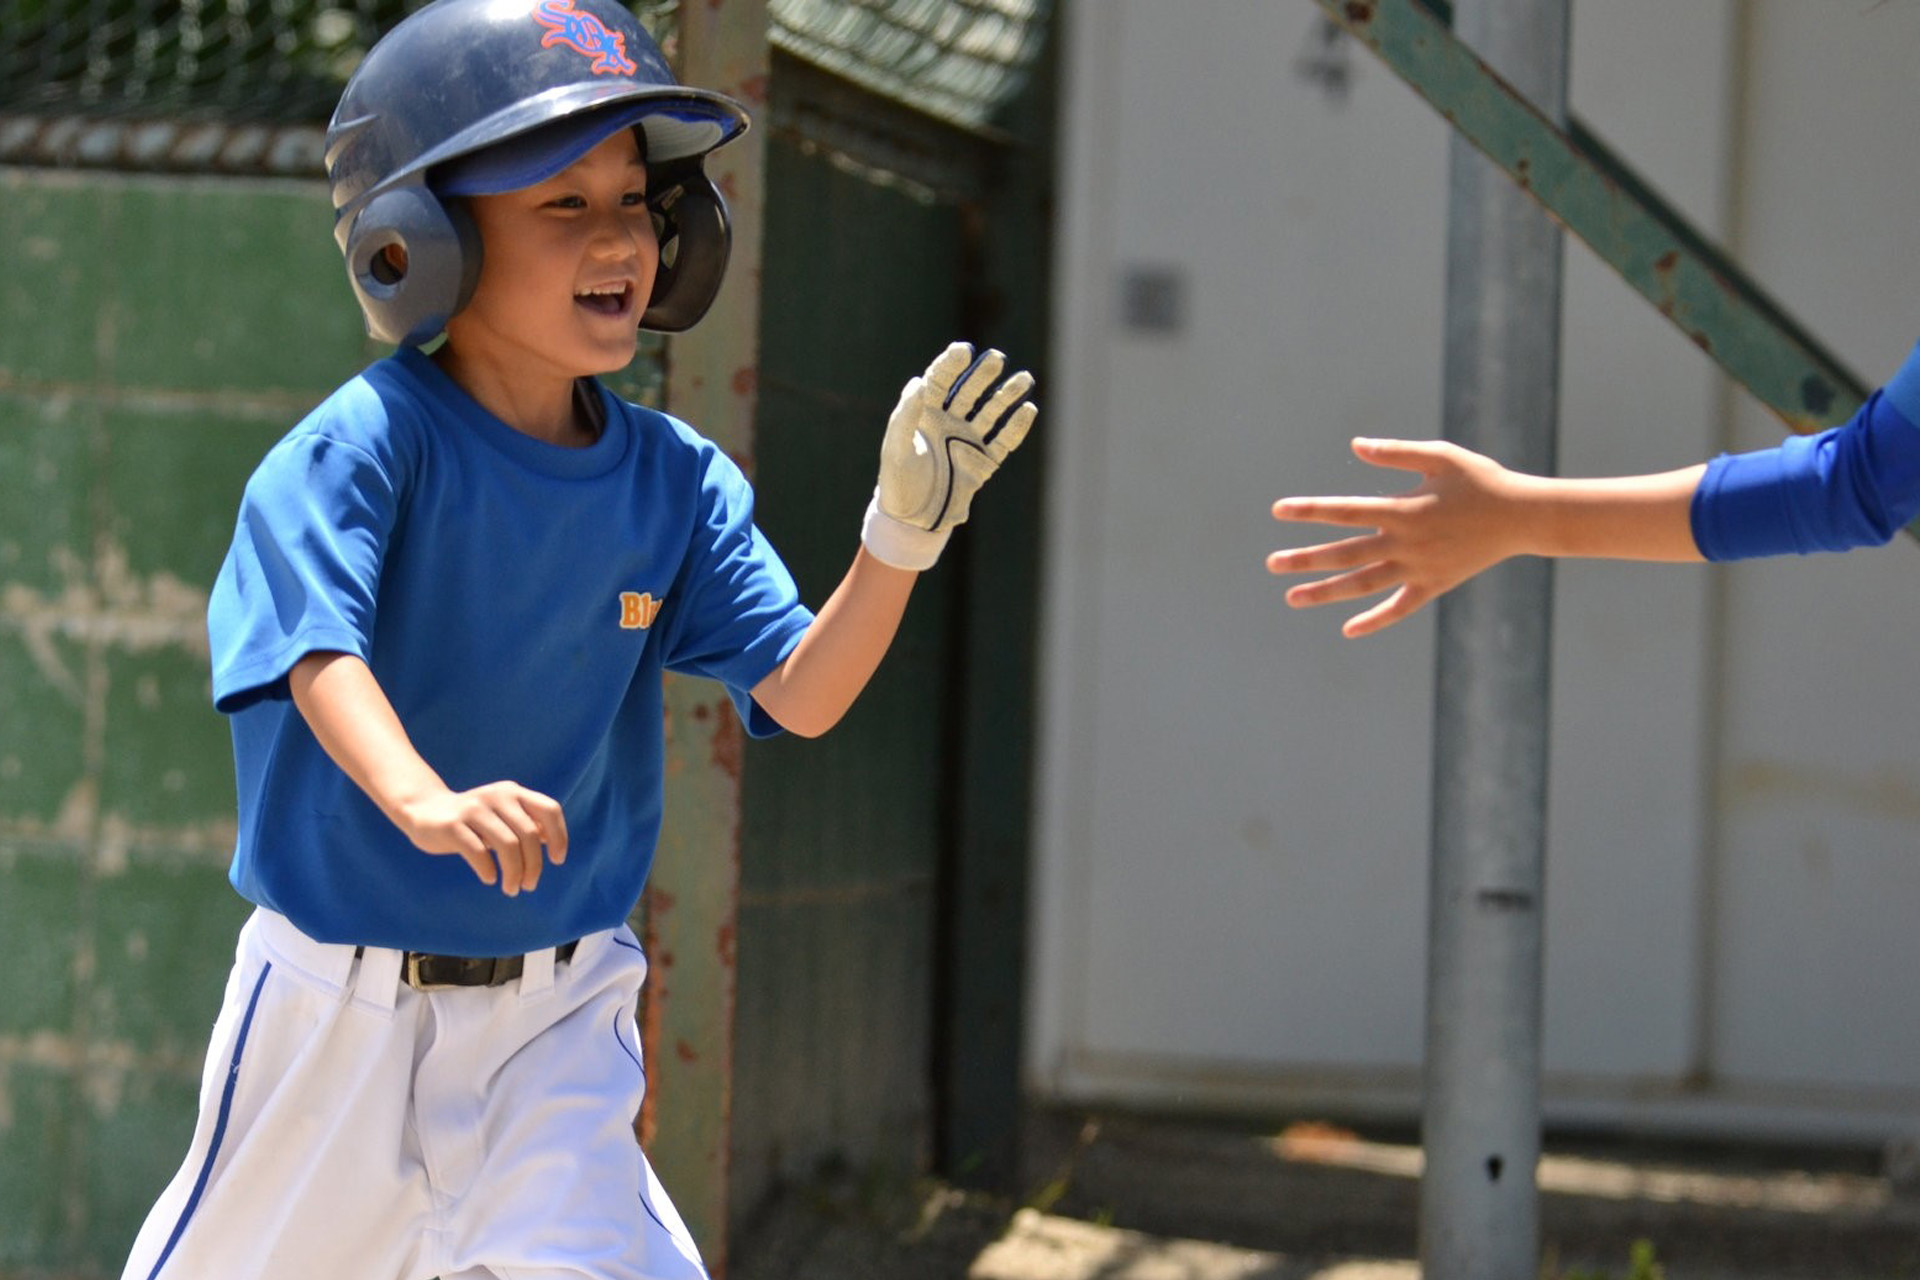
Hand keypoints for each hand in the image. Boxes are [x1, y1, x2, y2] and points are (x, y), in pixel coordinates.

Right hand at [391, 780, 568, 896]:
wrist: (424, 809)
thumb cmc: (472, 820)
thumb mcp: (502, 815)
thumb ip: (526, 823)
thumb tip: (553, 843)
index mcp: (513, 792)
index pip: (549, 810)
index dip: (559, 836)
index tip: (556, 860)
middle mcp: (496, 796)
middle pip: (529, 835)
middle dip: (534, 866)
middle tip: (528, 885)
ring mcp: (473, 809)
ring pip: (507, 845)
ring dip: (514, 873)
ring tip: (511, 888)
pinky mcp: (452, 825)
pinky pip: (478, 852)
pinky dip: (488, 870)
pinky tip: (489, 878)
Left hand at [863, 342, 1037, 569]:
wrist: (912, 521)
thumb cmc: (897, 482)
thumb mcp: (896, 449)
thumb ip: (905, 416)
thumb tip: (917, 382)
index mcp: (925, 413)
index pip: (940, 380)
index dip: (952, 364)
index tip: (964, 350)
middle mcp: (950, 422)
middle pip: (970, 391)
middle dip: (983, 374)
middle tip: (996, 358)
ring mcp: (969, 440)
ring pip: (992, 411)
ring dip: (1007, 395)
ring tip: (1024, 379)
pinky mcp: (984, 461)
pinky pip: (1005, 440)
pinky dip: (1017, 426)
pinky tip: (1029, 409)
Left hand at [1266, 437, 1527, 636]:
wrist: (1523, 517)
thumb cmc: (1481, 481)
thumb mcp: (1441, 456)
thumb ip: (1397, 451)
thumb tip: (1356, 445)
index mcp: (1403, 509)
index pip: (1345, 512)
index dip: (1310, 511)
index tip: (1279, 510)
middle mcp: (1406, 543)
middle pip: (1346, 554)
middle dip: (1306, 559)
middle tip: (1272, 564)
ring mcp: (1419, 568)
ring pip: (1364, 584)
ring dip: (1327, 592)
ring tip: (1292, 597)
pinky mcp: (1434, 585)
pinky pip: (1400, 608)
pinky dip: (1375, 620)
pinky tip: (1347, 629)